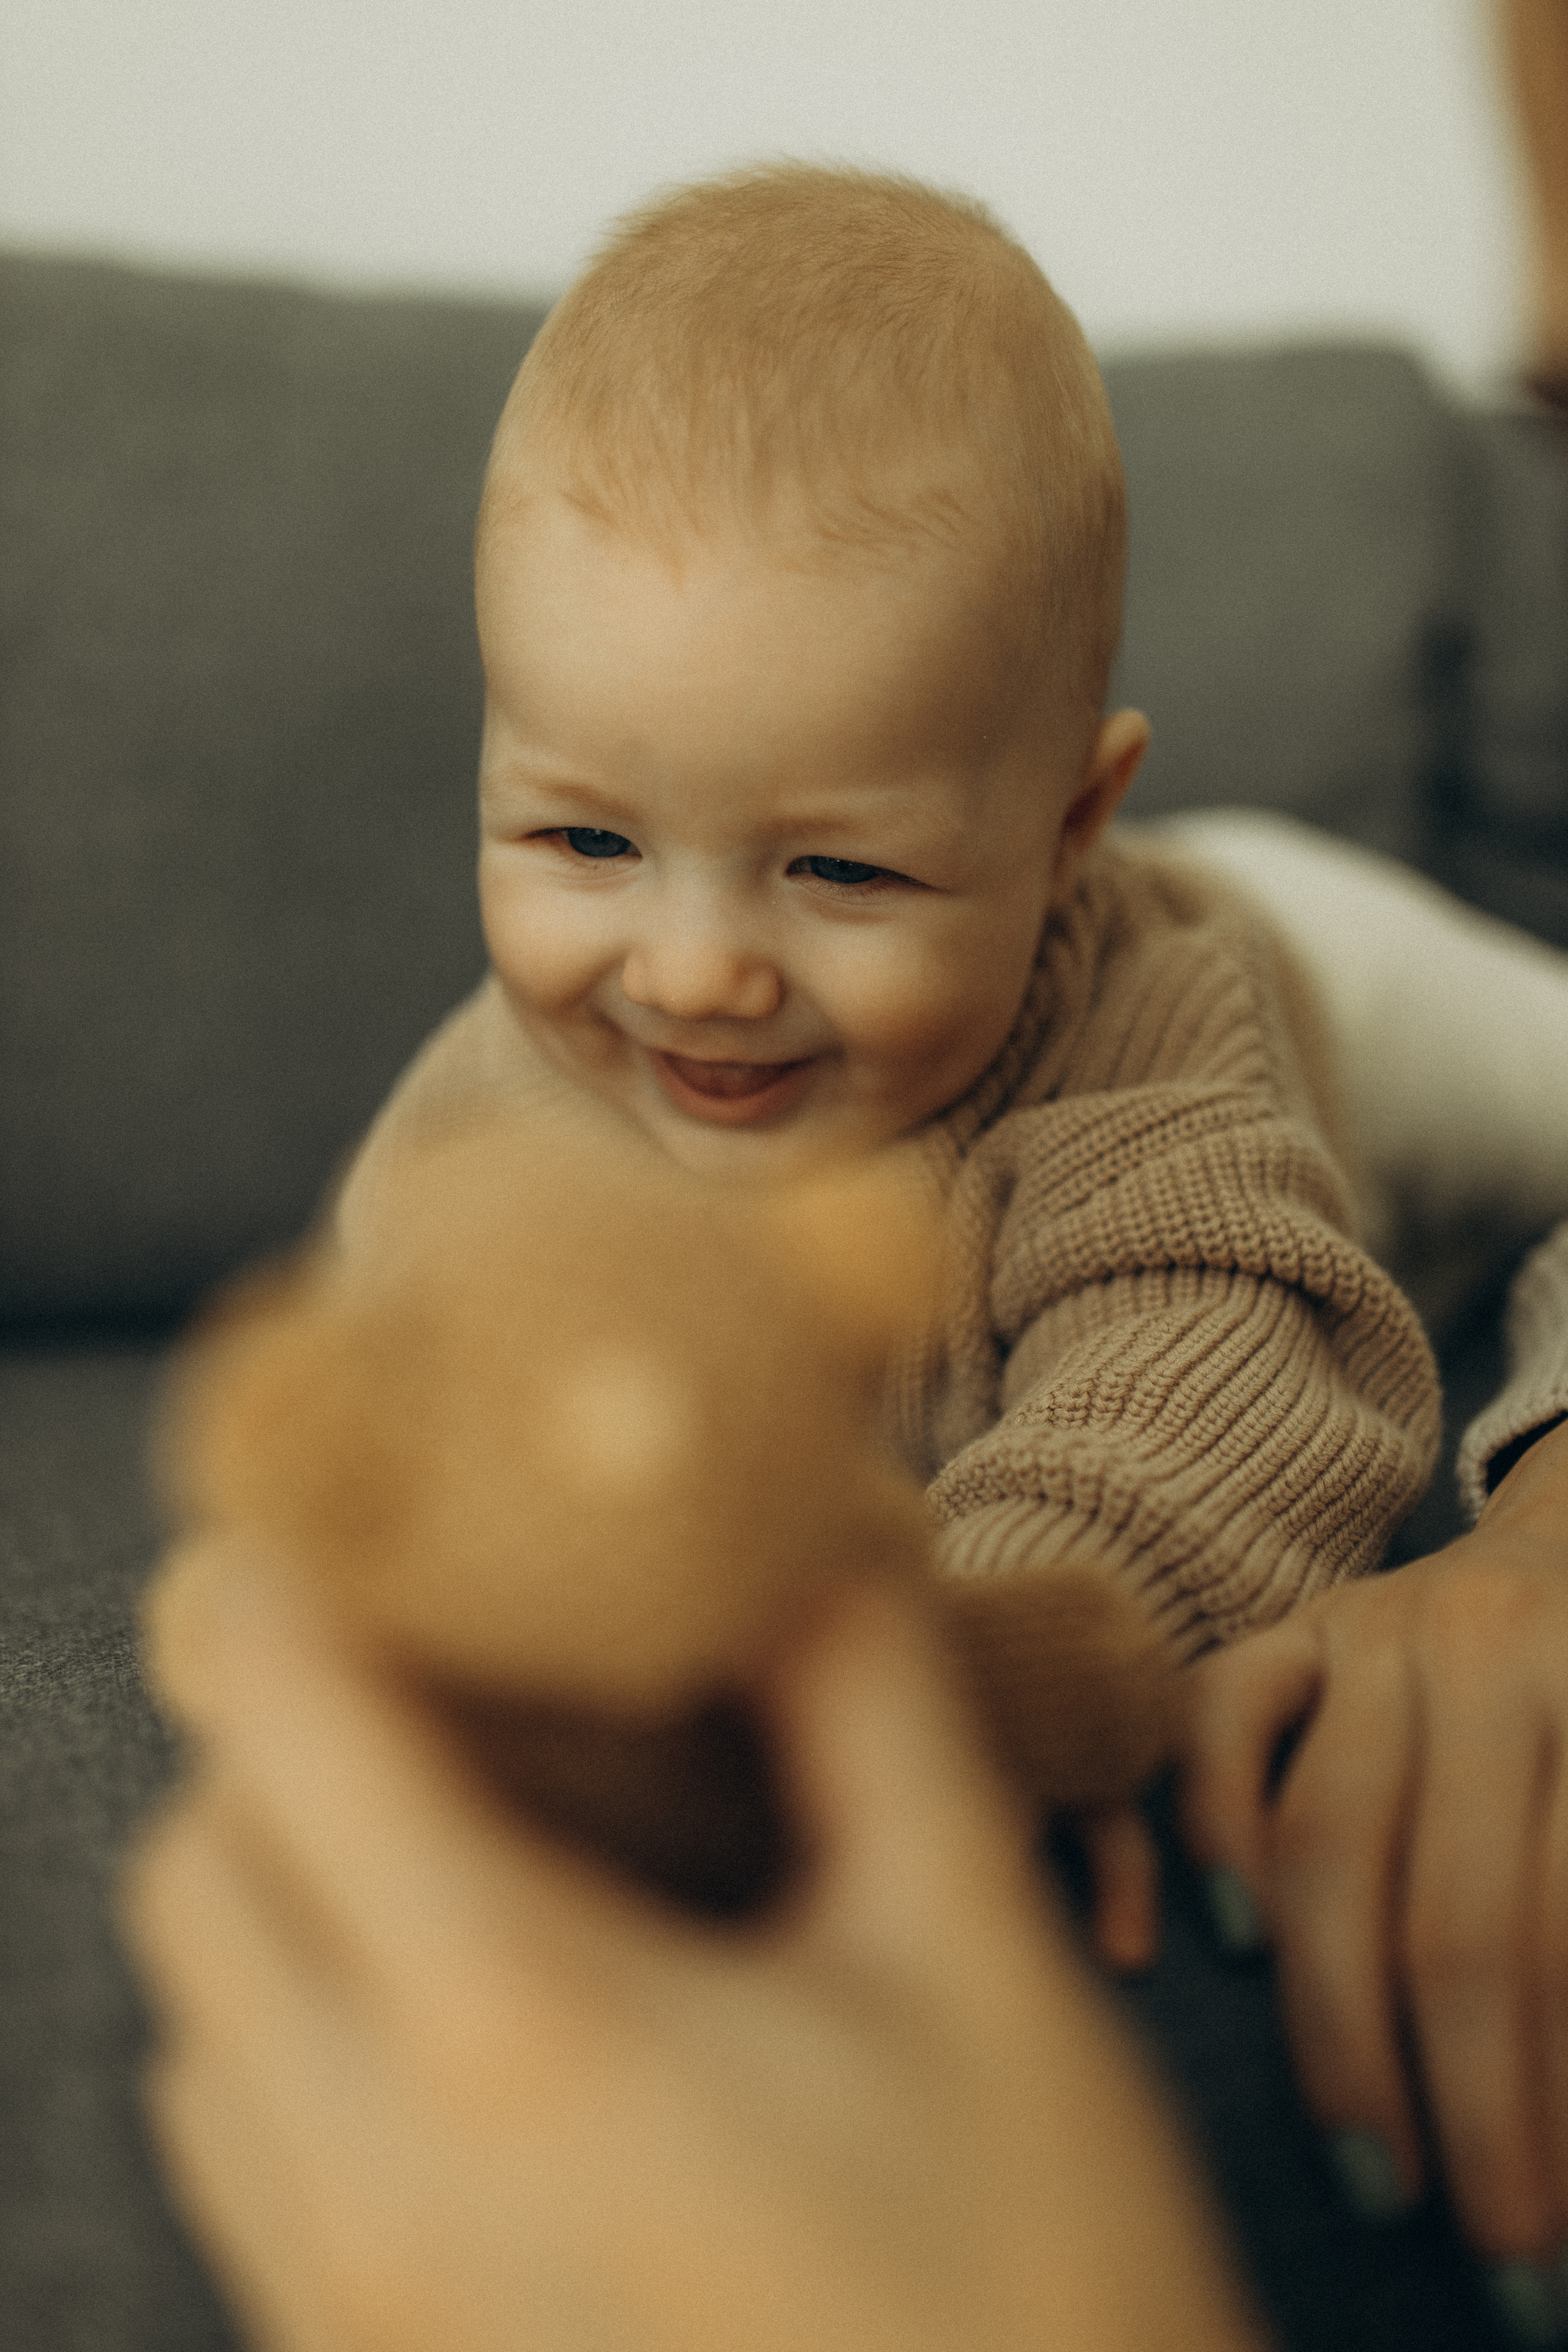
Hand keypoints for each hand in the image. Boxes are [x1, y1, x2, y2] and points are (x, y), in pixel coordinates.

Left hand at [121, 1544, 1258, 2351]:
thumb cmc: (1036, 2279)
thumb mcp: (976, 1959)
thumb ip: (874, 1717)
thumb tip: (807, 1557)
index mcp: (519, 2030)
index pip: (288, 1735)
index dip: (285, 1592)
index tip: (340, 1529)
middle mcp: (382, 2177)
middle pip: (197, 1878)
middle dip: (271, 1749)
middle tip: (416, 1691)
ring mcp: (356, 2310)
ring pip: (200, 2033)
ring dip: (273, 1906)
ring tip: (430, 1851)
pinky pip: (247, 2175)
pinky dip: (288, 2053)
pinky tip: (445, 2035)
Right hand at [1176, 1420, 1567, 2265]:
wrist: (1565, 1546)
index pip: (1565, 1929)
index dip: (1557, 2096)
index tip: (1554, 2237)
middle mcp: (1488, 1649)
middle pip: (1455, 1913)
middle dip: (1463, 2102)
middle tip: (1478, 2235)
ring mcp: (1372, 1627)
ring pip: (1329, 1843)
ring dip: (1341, 2027)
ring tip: (1369, 2155)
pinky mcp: (1284, 1624)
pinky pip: (1218, 1724)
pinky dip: (1215, 1832)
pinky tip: (1237, 1946)